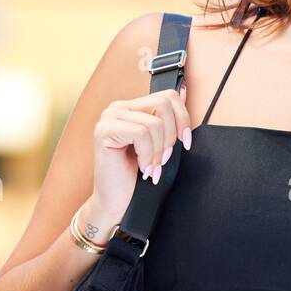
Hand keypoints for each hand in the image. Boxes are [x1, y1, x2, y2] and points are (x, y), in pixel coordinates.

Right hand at [90, 82, 193, 217]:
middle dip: (171, 135)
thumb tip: (184, 90)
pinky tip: (142, 167)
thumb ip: (169, 120)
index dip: (183, 118)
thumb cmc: (138, 174)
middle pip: (163, 104)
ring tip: (152, 166)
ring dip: (158, 151)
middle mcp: (119, 107)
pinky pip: (141, 134)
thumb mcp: (160, 143)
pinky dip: (147, 154)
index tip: (186, 142)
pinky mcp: (104, 131)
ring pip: (154, 123)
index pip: (168, 96)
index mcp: (132, 107)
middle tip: (164, 158)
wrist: (117, 200)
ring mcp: (109, 117)